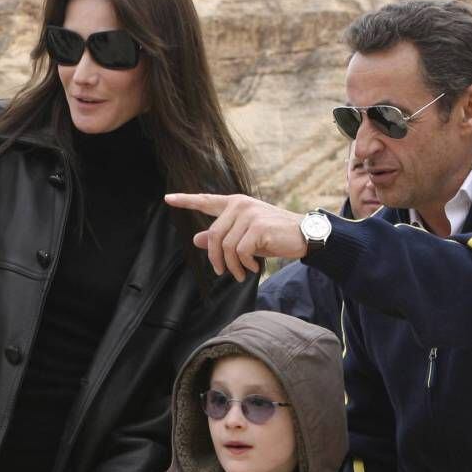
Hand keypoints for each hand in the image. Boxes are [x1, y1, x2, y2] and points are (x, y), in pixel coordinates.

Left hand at [164, 193, 306, 280]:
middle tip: (222, 272)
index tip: (167, 198)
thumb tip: (196, 239)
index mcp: (234, 203)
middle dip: (216, 258)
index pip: (206, 201)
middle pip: (214, 235)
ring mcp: (249, 214)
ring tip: (243, 272)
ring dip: (232, 266)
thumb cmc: (273, 236)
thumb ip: (222, 236)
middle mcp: (240, 204)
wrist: (303, 235)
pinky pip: (240, 252)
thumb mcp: (244, 236)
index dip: (186, 200)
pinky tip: (255, 267)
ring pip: (226, 247)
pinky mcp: (258, 227)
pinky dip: (245, 265)